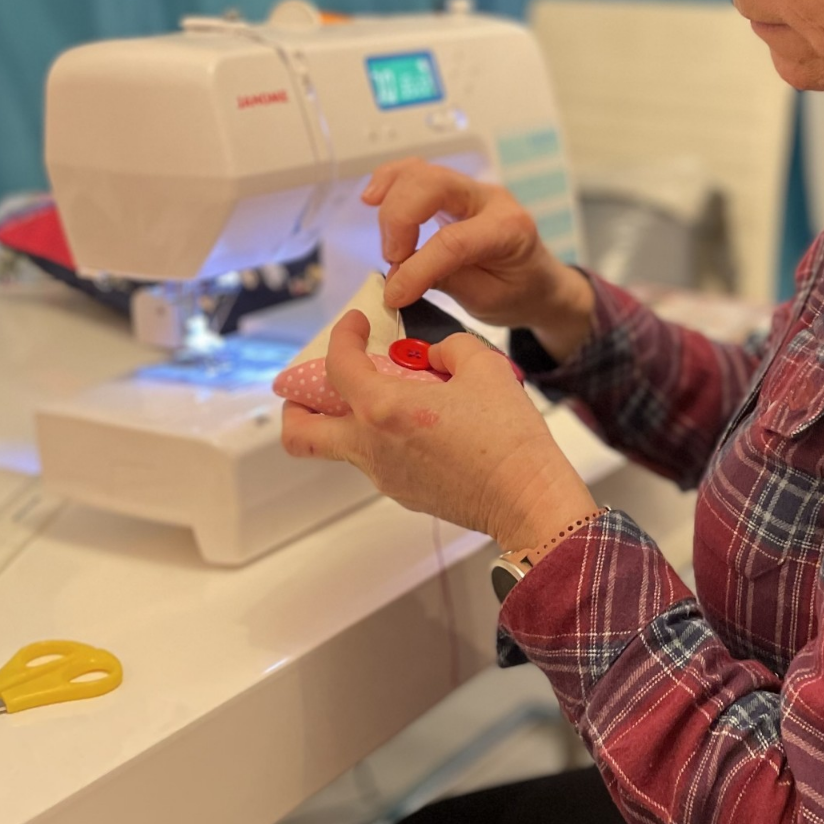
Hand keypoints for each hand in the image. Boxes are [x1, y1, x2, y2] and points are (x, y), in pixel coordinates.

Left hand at [281, 311, 596, 549]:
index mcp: (383, 408)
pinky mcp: (403, 493)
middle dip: (297, 406)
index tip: (357, 325)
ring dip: (347, 420)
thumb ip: (449, 348)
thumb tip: (433, 356)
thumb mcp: (485, 367)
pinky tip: (419, 427)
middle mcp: (370, 446)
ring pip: (339, 448)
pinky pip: (376, 462)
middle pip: (301, 433)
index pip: (337, 364)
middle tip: (314, 387)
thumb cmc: (508, 436)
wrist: (527, 498)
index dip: (342, 336)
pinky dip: (381, 439)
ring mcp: (384, 475)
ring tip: (383, 399)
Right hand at [363, 159, 594, 361]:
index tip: (395, 293)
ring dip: (392, 204)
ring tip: (389, 244)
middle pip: (432, 185)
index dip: (417, 267)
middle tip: (394, 261)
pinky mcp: (452, 190)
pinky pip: (415, 172)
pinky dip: (390, 181)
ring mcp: (471, 189)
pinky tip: (373, 199)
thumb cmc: (519, 291)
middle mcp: (491, 199)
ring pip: (420, 171)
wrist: (540, 281)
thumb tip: (396, 278)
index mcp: (510, 229)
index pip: (453, 240)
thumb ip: (443, 283)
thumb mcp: (487, 300)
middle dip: (399, 221)